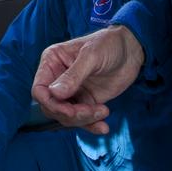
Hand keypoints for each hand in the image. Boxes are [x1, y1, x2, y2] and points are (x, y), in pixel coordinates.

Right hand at [30, 26, 144, 133]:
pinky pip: (82, 119)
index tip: (70, 110)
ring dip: (83, 120)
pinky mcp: (86, 100)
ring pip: (67, 116)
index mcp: (52, 62)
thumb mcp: (91, 56)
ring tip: (104, 111)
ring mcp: (72, 91)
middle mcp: (58, 78)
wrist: (131, 49)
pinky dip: (91, 126)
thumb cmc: (109, 43)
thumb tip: (55, 94)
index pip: (39, 90)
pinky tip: (104, 127)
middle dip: (70, 114)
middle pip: (52, 107)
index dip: (51, 104)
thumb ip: (73, 75)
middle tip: (91, 110)